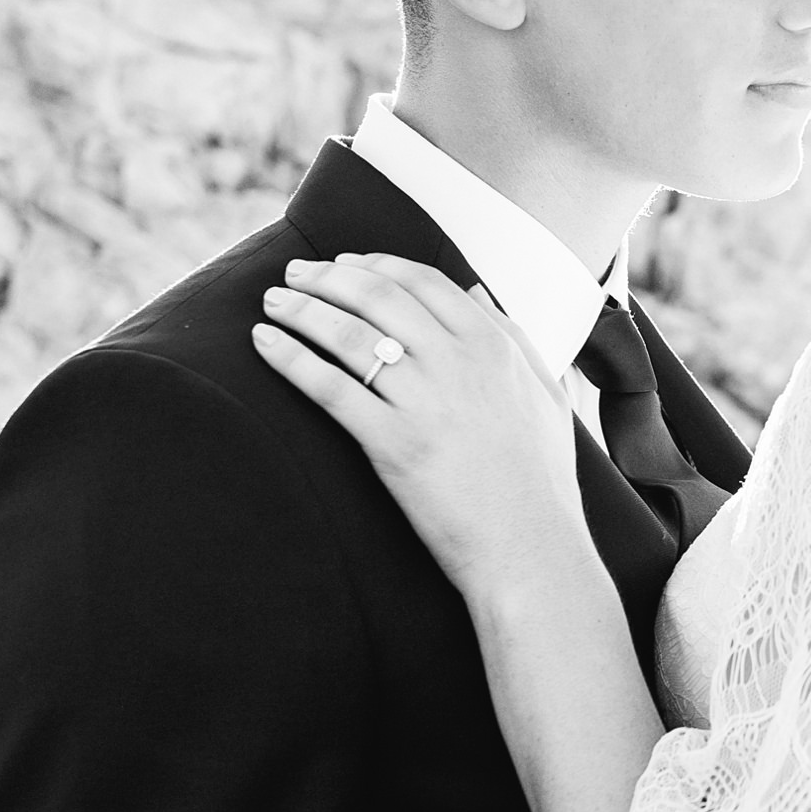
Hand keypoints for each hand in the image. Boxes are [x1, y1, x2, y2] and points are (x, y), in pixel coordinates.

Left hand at [253, 253, 587, 599]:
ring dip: (302, 309)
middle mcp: (458, 363)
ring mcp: (425, 403)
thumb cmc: (541, 480)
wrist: (531, 549)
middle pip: (377, 296)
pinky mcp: (393, 445)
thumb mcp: (545, 393)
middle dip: (327, 277)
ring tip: (273, 301)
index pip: (422, 280)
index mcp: (493, 346)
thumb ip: (513, 335)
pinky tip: (265, 344)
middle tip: (294, 272)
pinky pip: (331, 389)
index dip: (374, 263)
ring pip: (348, 335)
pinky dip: (291, 360)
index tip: (343, 262)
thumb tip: (474, 291)